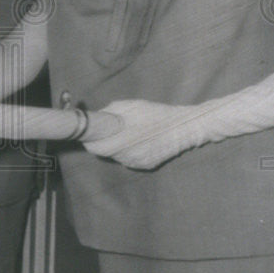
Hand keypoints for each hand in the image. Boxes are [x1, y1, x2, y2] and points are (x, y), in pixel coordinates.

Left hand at [80, 99, 206, 170]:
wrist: (183, 127)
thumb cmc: (155, 113)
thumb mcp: (129, 106)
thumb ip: (109, 113)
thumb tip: (96, 117)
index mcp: (118, 142)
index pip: (93, 147)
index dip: (90, 138)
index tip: (92, 131)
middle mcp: (124, 157)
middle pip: (105, 152)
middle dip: (104, 140)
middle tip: (112, 128)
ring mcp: (135, 163)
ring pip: (117, 156)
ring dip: (117, 145)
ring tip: (131, 132)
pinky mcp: (145, 166)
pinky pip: (130, 158)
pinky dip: (130, 150)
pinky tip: (141, 140)